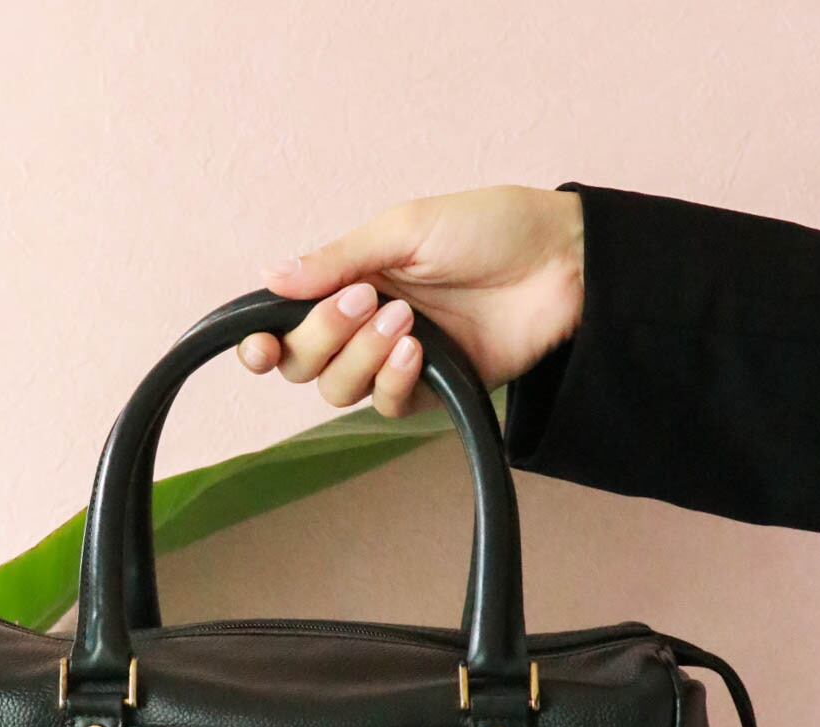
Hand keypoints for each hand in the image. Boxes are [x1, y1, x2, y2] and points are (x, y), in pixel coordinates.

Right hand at [238, 186, 583, 415]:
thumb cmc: (490, 228)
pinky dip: (393, 380)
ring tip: (406, 320)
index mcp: (347, 282)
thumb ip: (337, 259)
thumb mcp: (405, 228)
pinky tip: (419, 349)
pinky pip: (388, 405)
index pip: (285, 326)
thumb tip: (271, 277)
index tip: (258, 346)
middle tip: (367, 300)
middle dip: (322, 337)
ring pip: (339, 391)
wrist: (561, 261)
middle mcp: (362, 326)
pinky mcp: (432, 389)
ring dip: (362, 357)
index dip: (261, 344)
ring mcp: (395, 361)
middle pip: (302, 364)